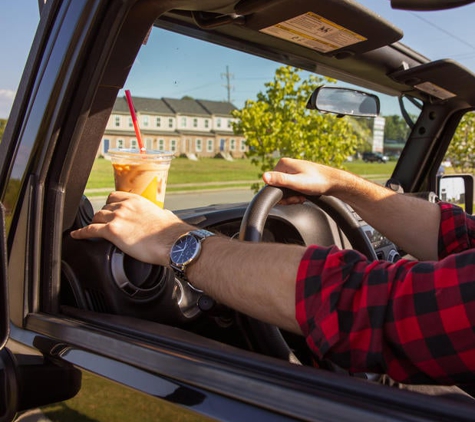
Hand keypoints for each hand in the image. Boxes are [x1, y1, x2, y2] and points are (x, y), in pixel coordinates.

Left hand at [70, 191, 193, 265]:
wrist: (173, 242)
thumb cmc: (172, 232)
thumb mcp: (166, 215)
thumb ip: (160, 213)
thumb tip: (165, 215)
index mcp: (137, 200)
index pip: (115, 197)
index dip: (110, 205)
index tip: (109, 210)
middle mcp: (125, 206)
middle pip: (104, 208)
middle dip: (102, 216)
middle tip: (103, 225)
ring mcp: (117, 217)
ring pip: (96, 217)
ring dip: (94, 224)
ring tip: (92, 230)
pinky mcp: (113, 232)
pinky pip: (90, 230)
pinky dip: (82, 233)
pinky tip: (77, 235)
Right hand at [262, 157, 349, 203]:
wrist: (334, 182)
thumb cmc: (318, 182)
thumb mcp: (297, 183)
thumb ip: (281, 180)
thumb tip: (264, 177)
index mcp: (283, 163)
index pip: (271, 183)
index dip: (280, 194)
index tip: (293, 196)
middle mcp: (286, 165)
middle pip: (277, 186)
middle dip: (287, 196)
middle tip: (299, 197)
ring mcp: (292, 170)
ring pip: (284, 188)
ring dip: (293, 196)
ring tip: (303, 196)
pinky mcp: (297, 175)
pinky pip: (291, 188)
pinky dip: (296, 194)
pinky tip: (304, 195)